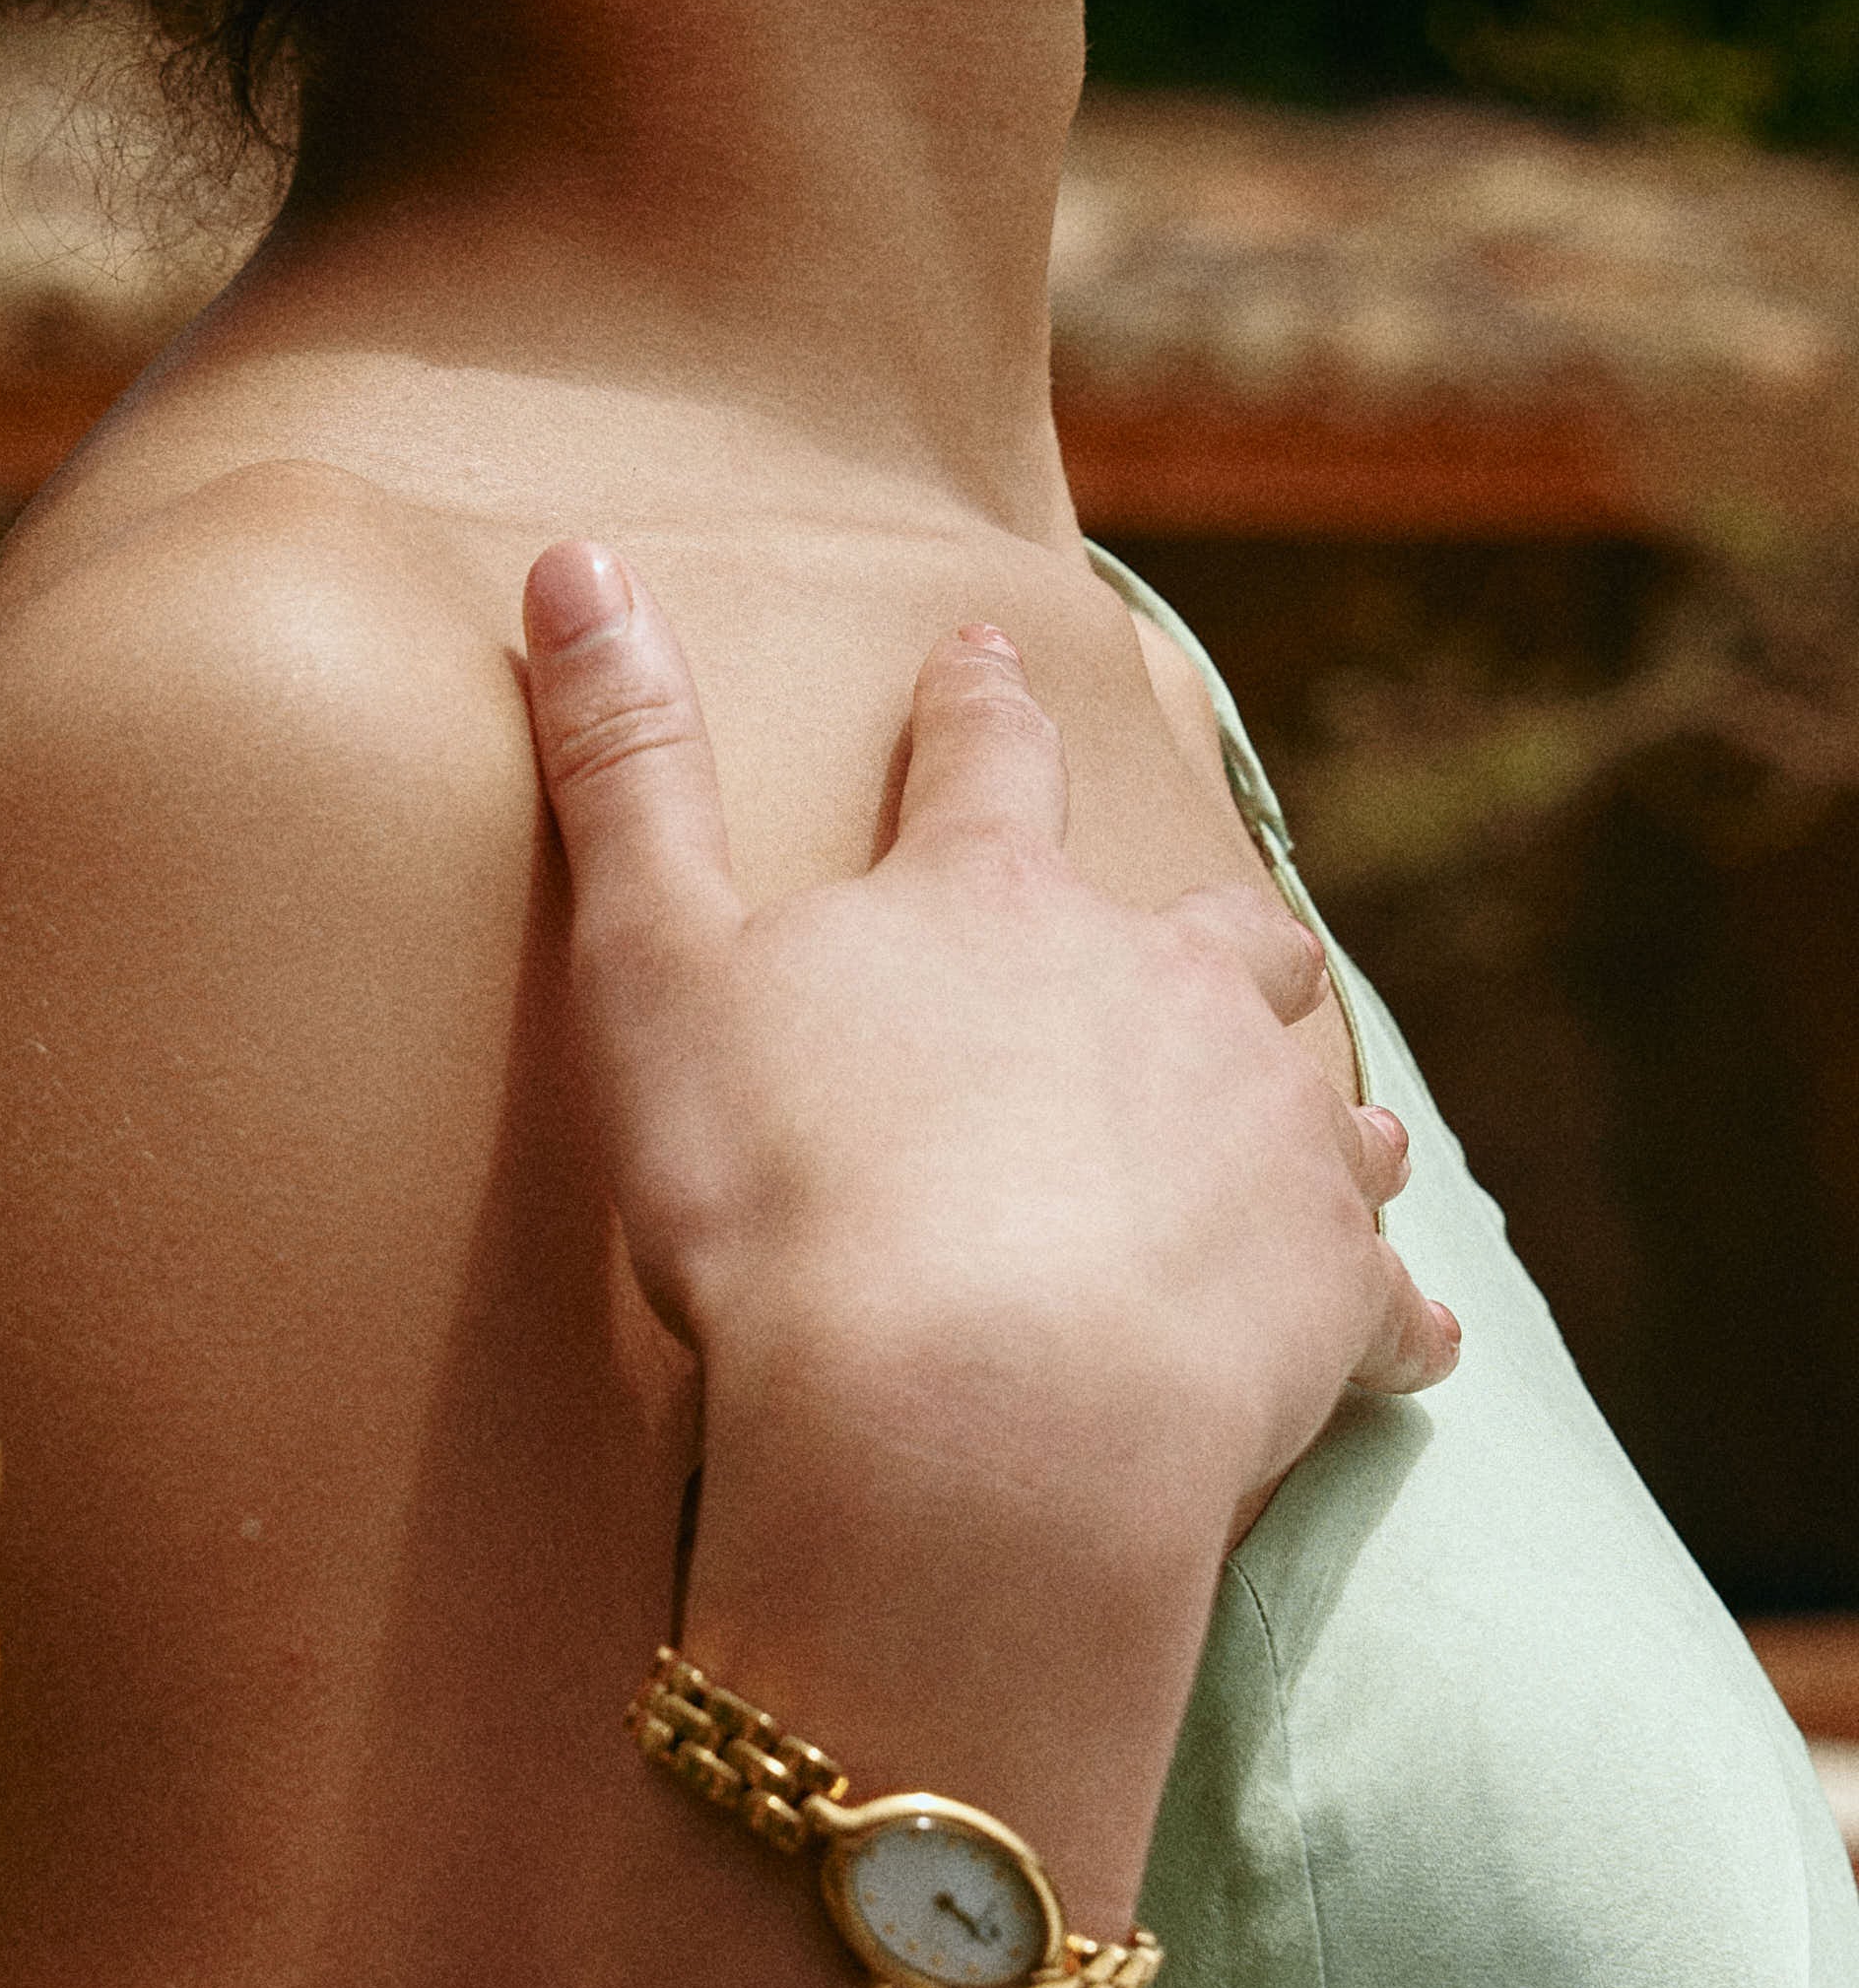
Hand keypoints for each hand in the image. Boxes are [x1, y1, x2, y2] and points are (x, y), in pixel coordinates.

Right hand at [518, 541, 1457, 1926]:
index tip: (987, 655)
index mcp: (989, 901)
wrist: (971, 1425)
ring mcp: (1259, 1137)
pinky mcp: (1326, 1293)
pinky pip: (1388, 1296)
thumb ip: (625, 769)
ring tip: (1334, 1125)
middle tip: (1205, 935)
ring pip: (1322, 1093)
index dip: (977, 705)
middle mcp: (1152, 985)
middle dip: (1209, 927)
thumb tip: (576, 562)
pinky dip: (1392, 1307)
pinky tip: (1410, 1329)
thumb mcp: (651, 966)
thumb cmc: (787, 1198)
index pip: (984, 759)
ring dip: (1314, 1106)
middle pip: (1211, 924)